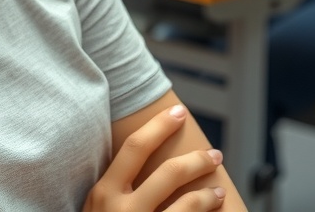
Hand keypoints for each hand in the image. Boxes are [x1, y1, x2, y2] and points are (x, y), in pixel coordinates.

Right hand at [83, 105, 225, 211]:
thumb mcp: (96, 208)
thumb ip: (114, 187)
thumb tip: (142, 158)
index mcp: (103, 192)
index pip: (135, 147)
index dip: (159, 126)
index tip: (178, 112)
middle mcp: (121, 211)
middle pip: (168, 173)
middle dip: (196, 160)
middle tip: (214, 154)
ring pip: (185, 206)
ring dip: (207, 195)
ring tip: (218, 190)